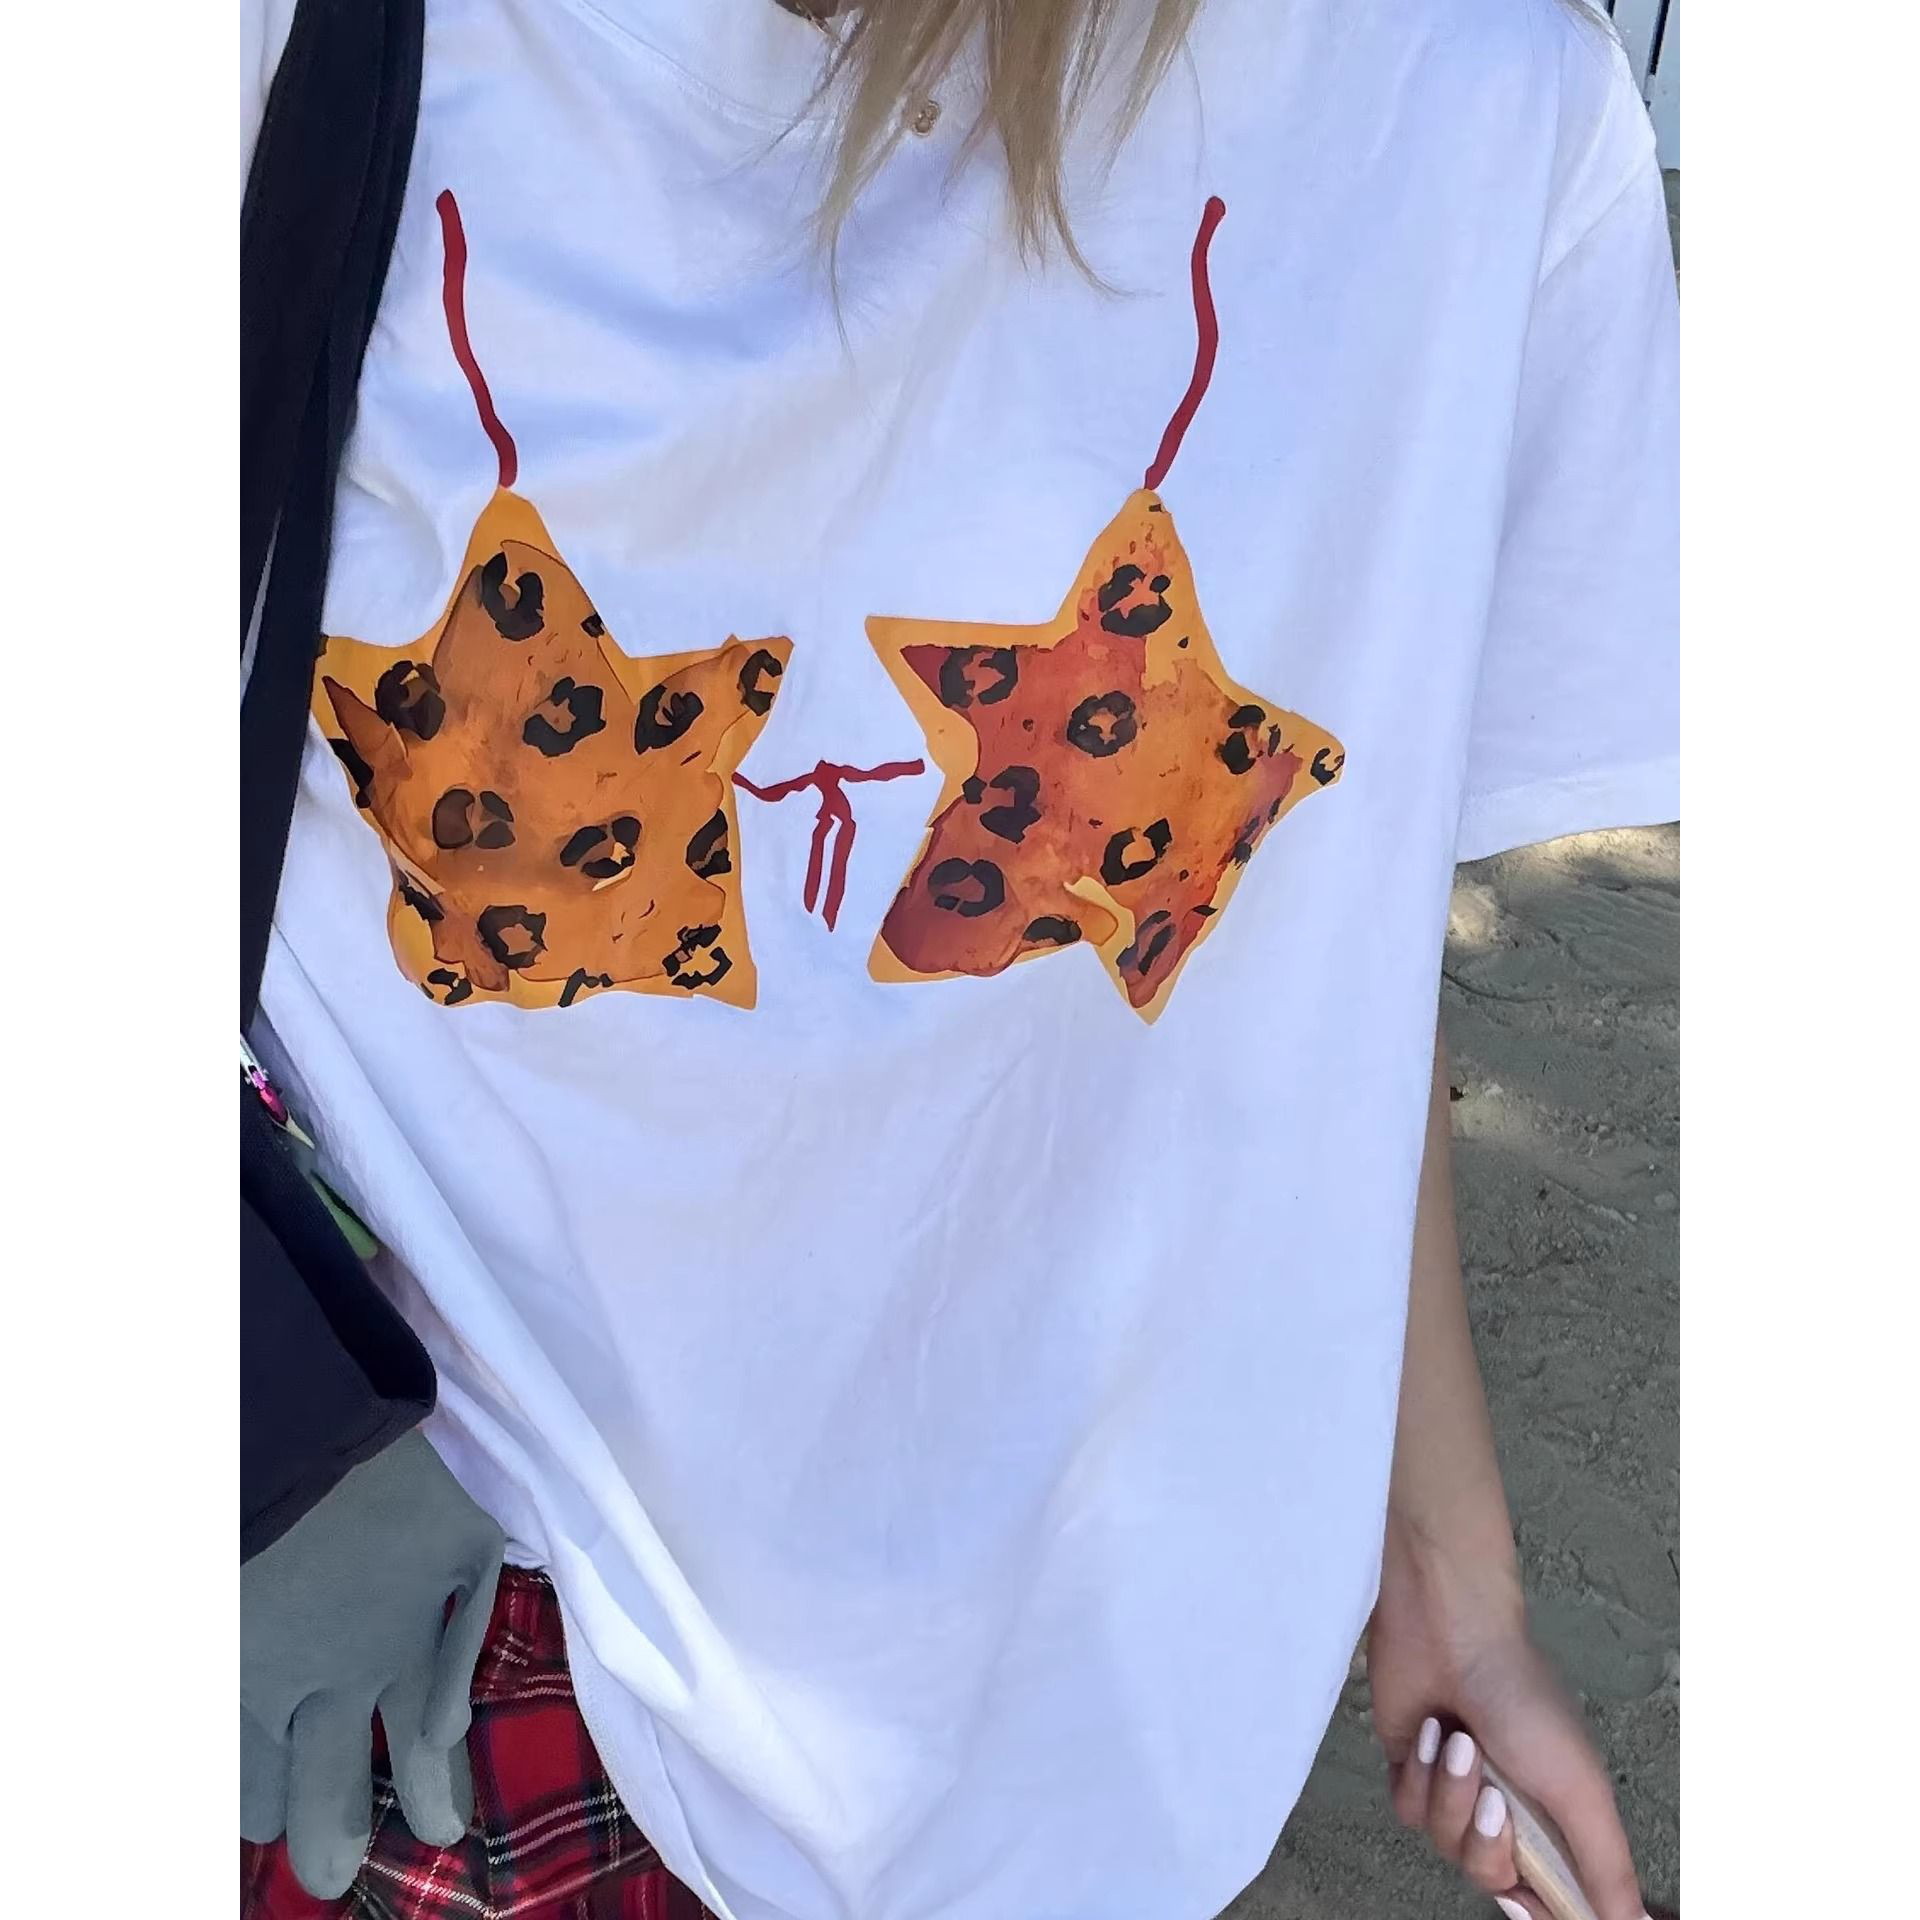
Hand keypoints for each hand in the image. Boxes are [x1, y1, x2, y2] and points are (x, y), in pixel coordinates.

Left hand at [241, 1431, 504, 1896]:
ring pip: (412, 1727)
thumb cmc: (229, 1481)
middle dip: (330, 1832)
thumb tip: (230, 1709)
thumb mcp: (202, 1586)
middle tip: (335, 1870)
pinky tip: (450, 1722)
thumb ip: (222, 1642)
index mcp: (248, 1673)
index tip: (263, 1823)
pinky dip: (456, 1679)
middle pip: (327, 1779)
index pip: (251, 1778)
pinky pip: (466, 1627)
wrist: (303, 1395)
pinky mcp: (459, 1553)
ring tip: (442, 1828)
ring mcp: (404, 1616)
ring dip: (425, 1786)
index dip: (258, 1807)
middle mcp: (329, 1669)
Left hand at [1368, 1521, 1646, 1919]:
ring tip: (1462, 1743)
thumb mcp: (1581, 1787)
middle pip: (1494, 1880)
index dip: (1539, 1907)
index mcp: (1558, 1815)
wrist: (1448, 1630)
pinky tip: (1432, 1731)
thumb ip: (1606, 1864)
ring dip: (1451, 1795)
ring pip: (1447, 1846)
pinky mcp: (1415, 1769)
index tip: (1527, 1902)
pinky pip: (1411, 1811)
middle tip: (1495, 1799)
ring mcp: (1459, 1789)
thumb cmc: (1521, 1697)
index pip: (1552, 1892)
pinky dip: (1420, 1775)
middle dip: (1488, 1845)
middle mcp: (1510, 1808)